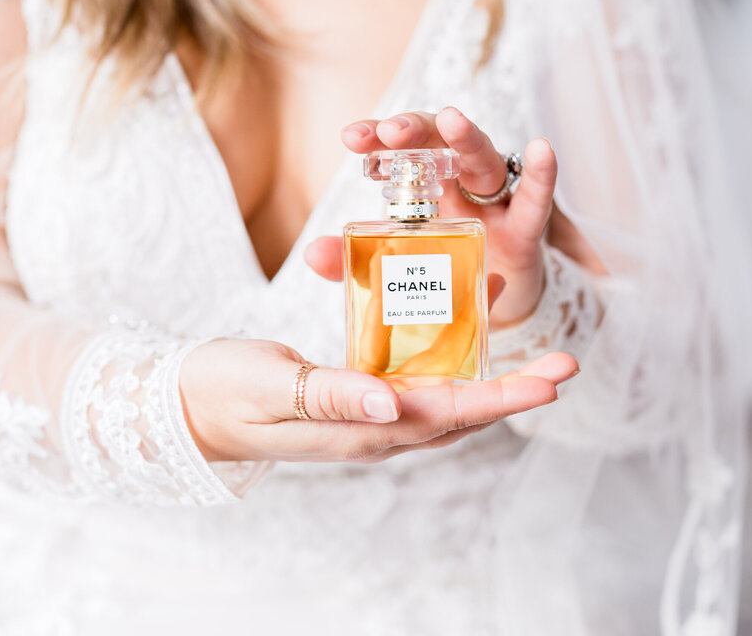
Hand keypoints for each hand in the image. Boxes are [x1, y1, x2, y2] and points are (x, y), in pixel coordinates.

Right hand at [180, 337, 576, 462]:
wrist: (186, 407)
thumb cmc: (221, 392)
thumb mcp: (271, 388)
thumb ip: (332, 395)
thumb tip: (394, 404)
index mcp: (362, 430)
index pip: (449, 413)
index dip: (504, 396)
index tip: (551, 381)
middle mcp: (376, 428)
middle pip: (462, 410)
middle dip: (516, 389)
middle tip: (566, 363)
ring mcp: (367, 416)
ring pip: (444, 395)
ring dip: (489, 371)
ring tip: (528, 341)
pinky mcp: (356, 397)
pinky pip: (414, 378)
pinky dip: (446, 353)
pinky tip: (455, 321)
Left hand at [307, 106, 556, 326]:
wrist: (495, 309)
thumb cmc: (443, 273)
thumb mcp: (395, 268)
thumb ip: (355, 262)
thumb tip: (312, 253)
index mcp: (422, 187)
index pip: (400, 150)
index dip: (378, 138)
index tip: (352, 137)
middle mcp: (457, 184)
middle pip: (439, 144)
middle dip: (416, 131)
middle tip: (392, 133)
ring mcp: (492, 203)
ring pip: (483, 160)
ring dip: (467, 137)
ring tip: (452, 119)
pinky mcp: (524, 230)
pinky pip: (534, 200)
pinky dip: (541, 175)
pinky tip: (542, 149)